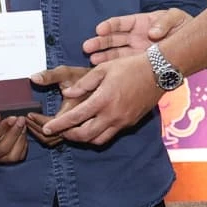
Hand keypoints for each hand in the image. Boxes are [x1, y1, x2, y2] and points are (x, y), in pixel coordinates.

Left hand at [38, 54, 160, 145]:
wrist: (159, 72)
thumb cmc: (130, 66)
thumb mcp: (103, 68)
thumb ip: (83, 83)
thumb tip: (66, 94)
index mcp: (103, 100)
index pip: (75, 117)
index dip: (59, 125)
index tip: (47, 128)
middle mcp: (112, 115)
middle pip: (85, 135)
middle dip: (69, 136)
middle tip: (59, 131)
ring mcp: (122, 121)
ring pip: (98, 140)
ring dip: (83, 138)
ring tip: (74, 131)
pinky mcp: (130, 123)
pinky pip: (110, 135)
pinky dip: (98, 135)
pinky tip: (93, 126)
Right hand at [82, 9, 191, 65]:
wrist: (193, 44)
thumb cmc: (183, 26)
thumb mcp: (176, 18)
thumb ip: (165, 23)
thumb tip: (152, 33)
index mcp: (140, 23)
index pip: (120, 23)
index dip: (109, 26)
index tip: (100, 30)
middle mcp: (134, 37)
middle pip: (113, 39)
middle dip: (99, 42)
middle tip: (87, 47)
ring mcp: (135, 51)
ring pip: (115, 53)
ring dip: (103, 56)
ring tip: (92, 60)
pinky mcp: (139, 63)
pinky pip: (124, 65)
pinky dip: (114, 68)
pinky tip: (105, 72)